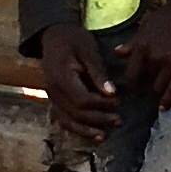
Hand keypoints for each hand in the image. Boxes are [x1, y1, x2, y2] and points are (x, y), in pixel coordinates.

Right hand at [36, 23, 118, 148]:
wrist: (54, 36)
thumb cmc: (73, 39)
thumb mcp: (88, 49)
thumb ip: (98, 73)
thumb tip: (112, 93)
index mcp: (61, 77)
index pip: (81, 100)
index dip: (100, 105)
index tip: (118, 102)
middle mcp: (53, 91)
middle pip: (75, 114)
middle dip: (98, 119)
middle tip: (118, 120)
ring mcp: (51, 97)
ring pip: (67, 121)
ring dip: (86, 130)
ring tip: (104, 136)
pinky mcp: (54, 100)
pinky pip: (62, 119)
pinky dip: (76, 129)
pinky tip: (90, 133)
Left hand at [123, 0, 170, 107]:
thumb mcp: (149, 24)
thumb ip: (133, 41)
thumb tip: (117, 53)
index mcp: (142, 45)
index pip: (131, 73)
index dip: (132, 84)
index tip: (133, 89)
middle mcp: (154, 57)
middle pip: (145, 82)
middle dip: (145, 88)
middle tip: (146, 94)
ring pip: (158, 87)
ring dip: (156, 94)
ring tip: (156, 99)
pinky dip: (168, 100)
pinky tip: (164, 107)